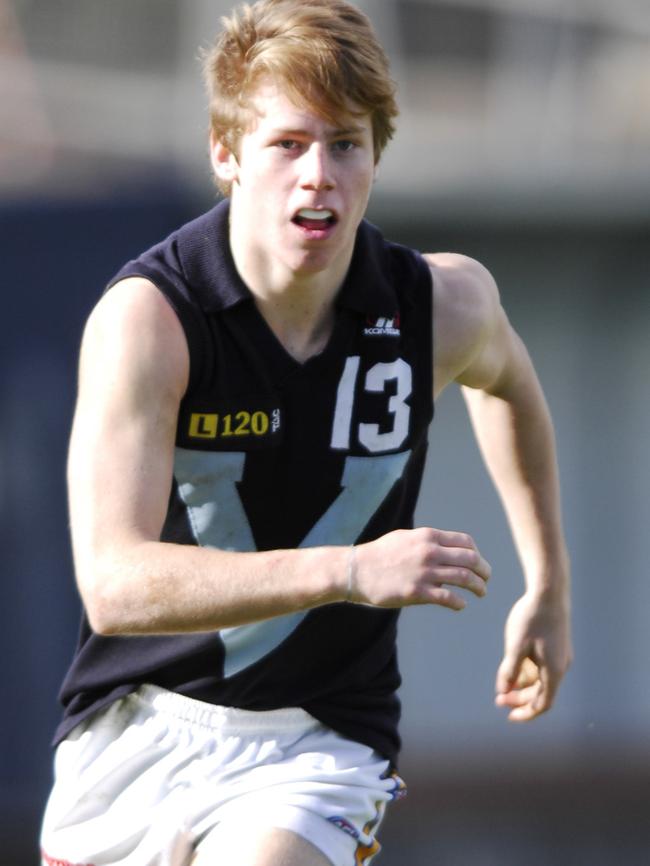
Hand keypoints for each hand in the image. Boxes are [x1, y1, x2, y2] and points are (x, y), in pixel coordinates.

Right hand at [353, 527, 490, 609]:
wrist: (356, 570)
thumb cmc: (380, 554)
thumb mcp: (405, 538)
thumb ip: (427, 541)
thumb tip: (445, 546)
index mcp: (428, 537)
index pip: (466, 542)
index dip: (477, 553)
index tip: (478, 563)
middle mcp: (429, 552)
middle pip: (471, 559)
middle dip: (484, 570)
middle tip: (486, 579)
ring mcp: (424, 572)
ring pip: (465, 578)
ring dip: (478, 587)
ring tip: (481, 592)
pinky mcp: (417, 592)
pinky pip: (448, 597)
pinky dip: (459, 602)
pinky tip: (460, 605)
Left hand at [495, 590, 571, 720]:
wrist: (549, 591)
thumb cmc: (532, 618)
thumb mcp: (516, 645)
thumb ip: (509, 670)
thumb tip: (503, 690)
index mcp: (553, 671)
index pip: (542, 704)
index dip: (526, 713)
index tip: (509, 716)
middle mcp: (560, 666)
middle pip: (541, 692)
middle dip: (520, 698)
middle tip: (499, 700)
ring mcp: (560, 655)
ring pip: (540, 678)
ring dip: (522, 684)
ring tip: (503, 683)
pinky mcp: (556, 644)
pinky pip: (542, 666)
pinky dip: (528, 671)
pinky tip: (512, 665)